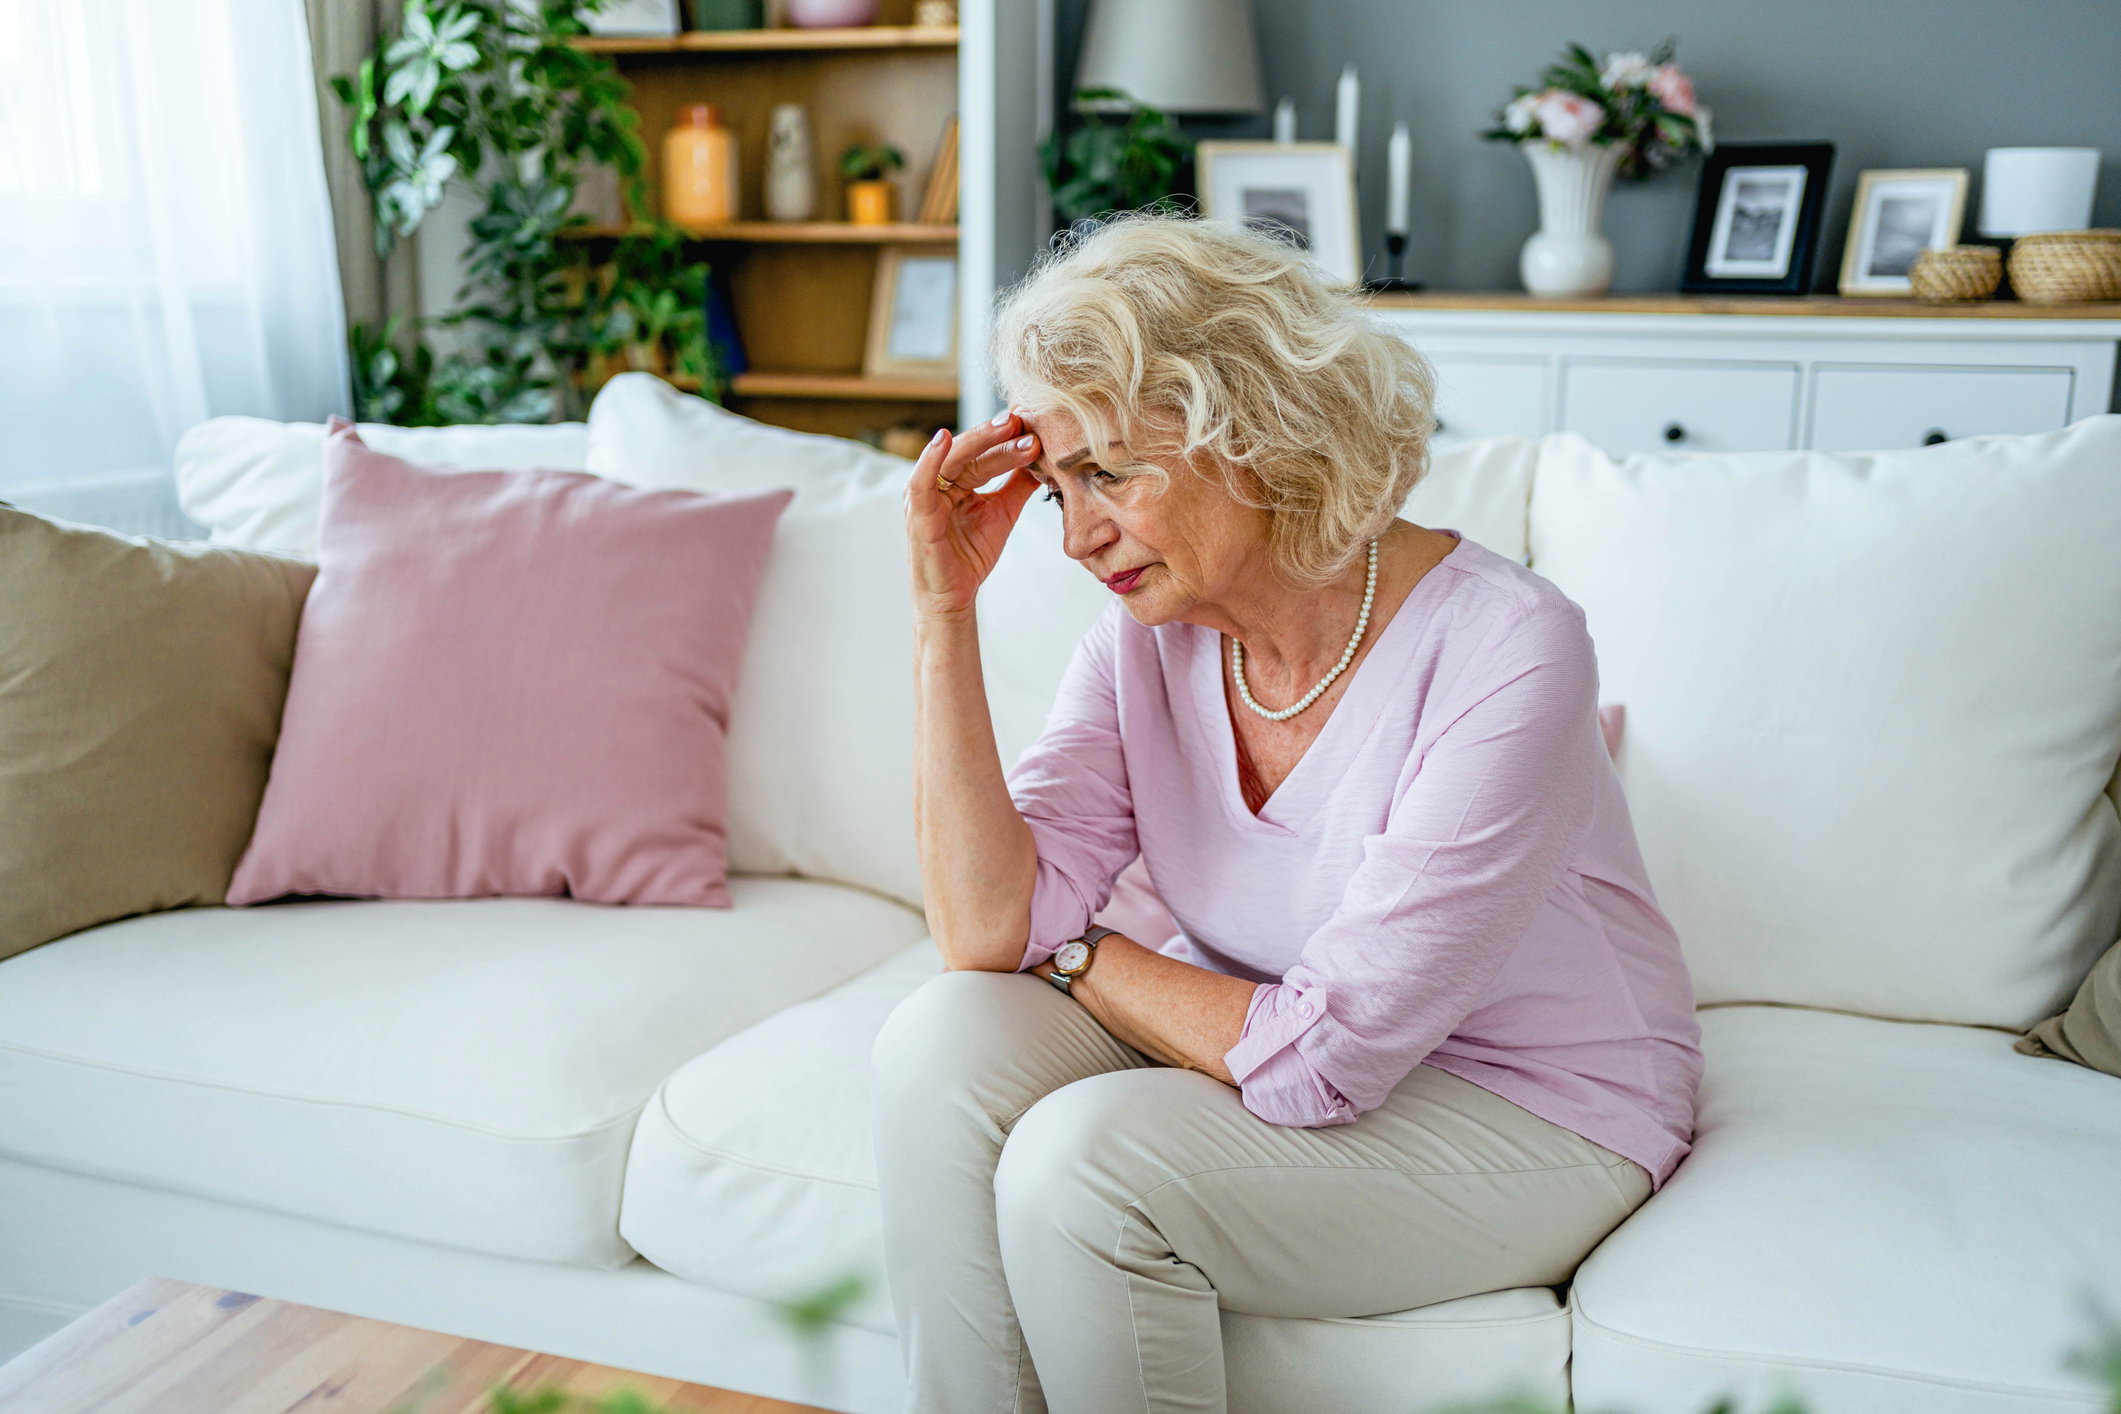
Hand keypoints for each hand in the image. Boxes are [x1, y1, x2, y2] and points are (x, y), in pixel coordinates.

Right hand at [905, 410, 1042, 621]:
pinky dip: (930, 459)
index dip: (1010, 442)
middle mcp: (940, 482)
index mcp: (958, 480)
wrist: (954, 598)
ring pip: (954, 460)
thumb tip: (1043, 456)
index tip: (1037, 428)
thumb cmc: (970, 554)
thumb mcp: (1002, 512)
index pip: (987, 455)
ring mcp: (926, 495)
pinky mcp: (916, 514)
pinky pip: (921, 482)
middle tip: (1024, 419)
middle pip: (972, 452)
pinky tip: (944, 439)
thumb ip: (1018, 484)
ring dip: (980, 440)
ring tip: (1008, 425)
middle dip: (998, 435)